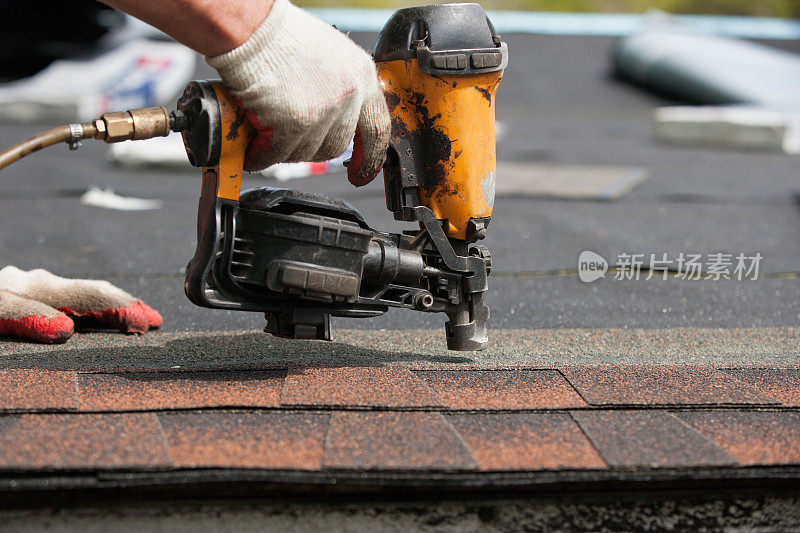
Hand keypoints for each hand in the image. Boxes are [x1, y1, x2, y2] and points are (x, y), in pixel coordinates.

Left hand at [0, 266, 161, 343]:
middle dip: (124, 304)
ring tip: (128, 316)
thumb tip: (68, 330)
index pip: (92, 296)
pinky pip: (60, 298)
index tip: (150, 323)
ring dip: (106, 305)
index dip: (123, 309)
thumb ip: (27, 316)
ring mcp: (27, 287)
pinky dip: (83, 307)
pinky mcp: (16, 295)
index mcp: (37, 287)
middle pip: (91, 291)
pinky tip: (82, 315)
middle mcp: (37, 283)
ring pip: (76, 294)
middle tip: (154, 319)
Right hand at [207, 0, 390, 185]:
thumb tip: (340, 119)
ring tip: (267, 131)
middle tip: (291, 137)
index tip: (363, 170)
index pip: (377, 128)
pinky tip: (253, 147)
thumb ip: (340, 88)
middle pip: (337, 146)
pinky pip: (277, 154)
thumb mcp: (330, 56)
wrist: (252, 27)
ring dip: (285, 149)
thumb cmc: (281, 36)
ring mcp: (323, 112)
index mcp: (362, 76)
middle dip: (312, 147)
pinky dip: (262, 155)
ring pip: (306, 152)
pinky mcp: (294, 124)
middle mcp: (348, 96)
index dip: (370, 155)